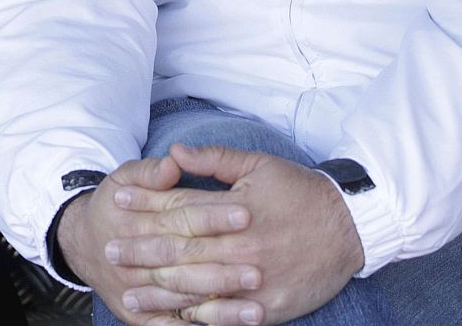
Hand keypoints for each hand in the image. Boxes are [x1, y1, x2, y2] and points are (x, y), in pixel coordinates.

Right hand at [57, 154, 262, 324]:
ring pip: (183, 300)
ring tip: (256, 309)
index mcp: (134, 221)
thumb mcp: (123, 178)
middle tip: (257, 270)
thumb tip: (173, 162)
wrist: (81, 243)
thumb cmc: (112, 207)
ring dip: (221, 309)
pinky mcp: (143, 316)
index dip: (212, 216)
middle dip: (222, 268)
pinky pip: (173, 325)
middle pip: (184, 262)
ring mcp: (139, 291)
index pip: (180, 217)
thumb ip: (149, 171)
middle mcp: (136, 260)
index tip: (246, 213)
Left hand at [112, 144, 363, 324]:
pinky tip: (176, 318)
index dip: (145, 203)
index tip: (117, 202)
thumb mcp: (258, 165)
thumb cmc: (301, 191)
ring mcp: (254, 279)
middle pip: (181, 250)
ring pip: (198, 287)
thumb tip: (173, 152)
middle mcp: (240, 245)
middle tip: (111, 253)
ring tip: (131, 293)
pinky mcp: (269, 305)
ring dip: (160, 291)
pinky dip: (200, 318)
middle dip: (141, 251)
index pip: (179, 207)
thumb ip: (213, 160)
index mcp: (233, 210)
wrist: (351, 226)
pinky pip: (228, 315)